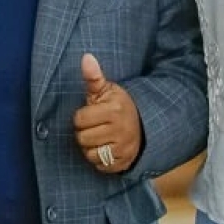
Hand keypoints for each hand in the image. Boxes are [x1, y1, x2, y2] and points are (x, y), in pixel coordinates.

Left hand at [73, 53, 139, 173]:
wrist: (144, 124)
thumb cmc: (118, 105)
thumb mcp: (107, 90)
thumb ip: (93, 76)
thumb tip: (86, 57)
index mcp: (114, 110)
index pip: (80, 119)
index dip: (82, 116)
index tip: (91, 113)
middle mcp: (121, 131)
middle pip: (82, 138)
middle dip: (84, 132)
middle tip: (94, 126)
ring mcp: (124, 149)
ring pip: (89, 154)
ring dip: (90, 146)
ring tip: (98, 136)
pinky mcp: (124, 163)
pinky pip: (99, 166)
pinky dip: (98, 159)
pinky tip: (105, 147)